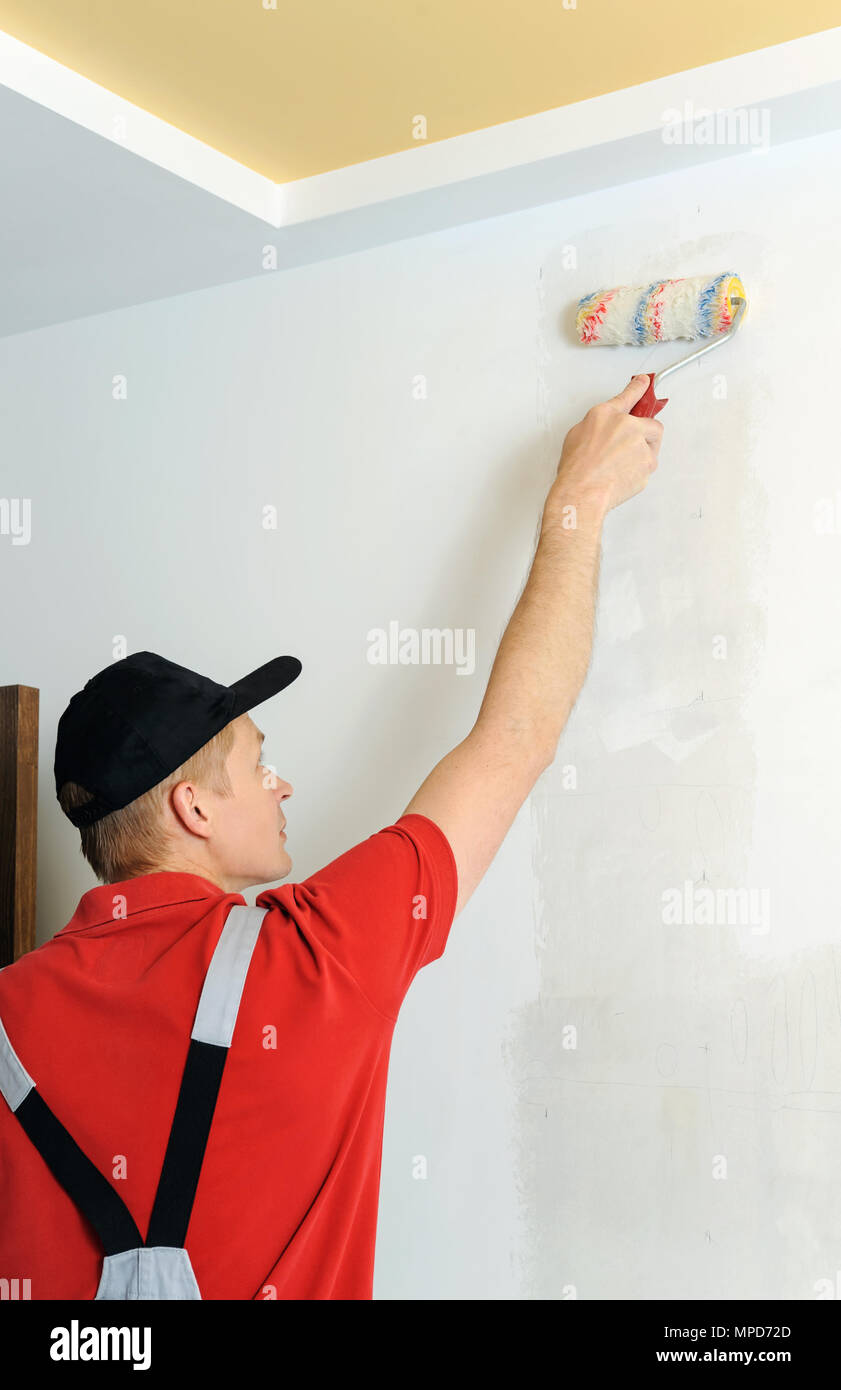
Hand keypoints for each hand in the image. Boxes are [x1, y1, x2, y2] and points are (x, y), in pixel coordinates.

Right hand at [548, 375, 663, 516]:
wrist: (582, 491)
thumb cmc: (577, 467)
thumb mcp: (577, 434)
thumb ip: (597, 425)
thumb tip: (605, 428)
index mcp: (606, 414)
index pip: (628, 395)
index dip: (638, 388)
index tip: (645, 382)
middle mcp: (627, 425)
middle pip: (651, 425)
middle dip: (645, 435)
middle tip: (630, 446)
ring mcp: (641, 445)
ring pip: (651, 447)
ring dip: (641, 453)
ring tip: (619, 465)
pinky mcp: (648, 465)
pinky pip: (647, 466)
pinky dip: (637, 471)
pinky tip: (620, 475)